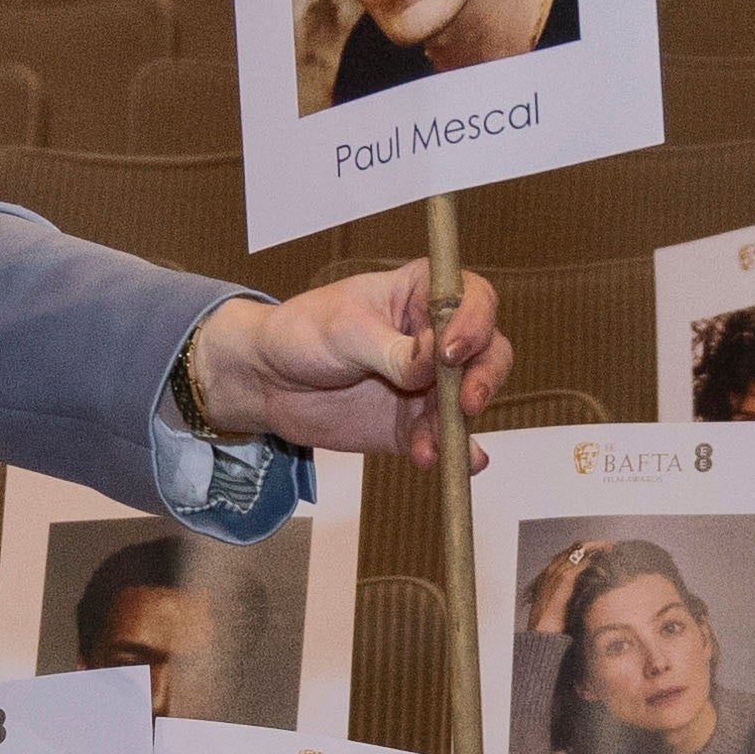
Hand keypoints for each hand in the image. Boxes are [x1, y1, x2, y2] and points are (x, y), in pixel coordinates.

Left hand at [190, 260, 515, 466]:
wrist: (267, 380)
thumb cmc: (303, 333)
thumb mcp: (345, 331)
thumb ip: (392, 350)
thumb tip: (431, 366)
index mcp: (422, 295)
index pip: (471, 299)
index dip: (474, 322)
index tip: (451, 350)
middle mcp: (436, 338)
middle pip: (488, 352)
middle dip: (482, 378)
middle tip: (464, 402)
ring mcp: (429, 385)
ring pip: (470, 402)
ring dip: (459, 424)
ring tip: (434, 442)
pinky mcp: (414, 425)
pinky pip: (442, 440)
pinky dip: (444, 452)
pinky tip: (431, 458)